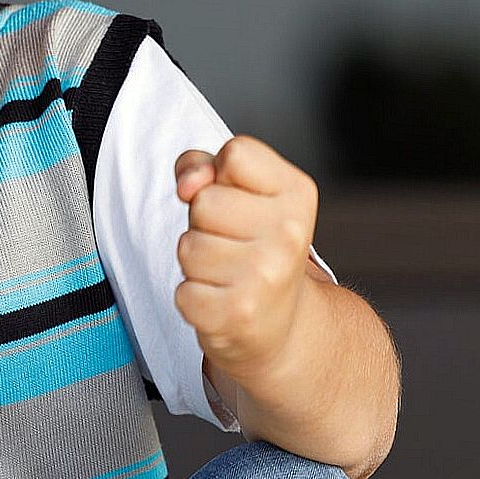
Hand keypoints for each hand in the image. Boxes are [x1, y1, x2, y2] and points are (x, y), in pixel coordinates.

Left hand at [172, 135, 318, 382]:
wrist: (280, 325)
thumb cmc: (251, 246)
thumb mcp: (238, 192)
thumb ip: (203, 165)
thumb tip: (188, 185)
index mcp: (297, 193)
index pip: (235, 153)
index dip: (221, 174)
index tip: (239, 199)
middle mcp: (289, 234)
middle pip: (203, 202)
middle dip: (203, 222)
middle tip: (231, 243)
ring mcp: (266, 277)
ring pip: (188, 246)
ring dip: (195, 262)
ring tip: (226, 272)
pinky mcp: (237, 314)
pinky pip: (182, 292)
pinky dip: (192, 298)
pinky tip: (221, 300)